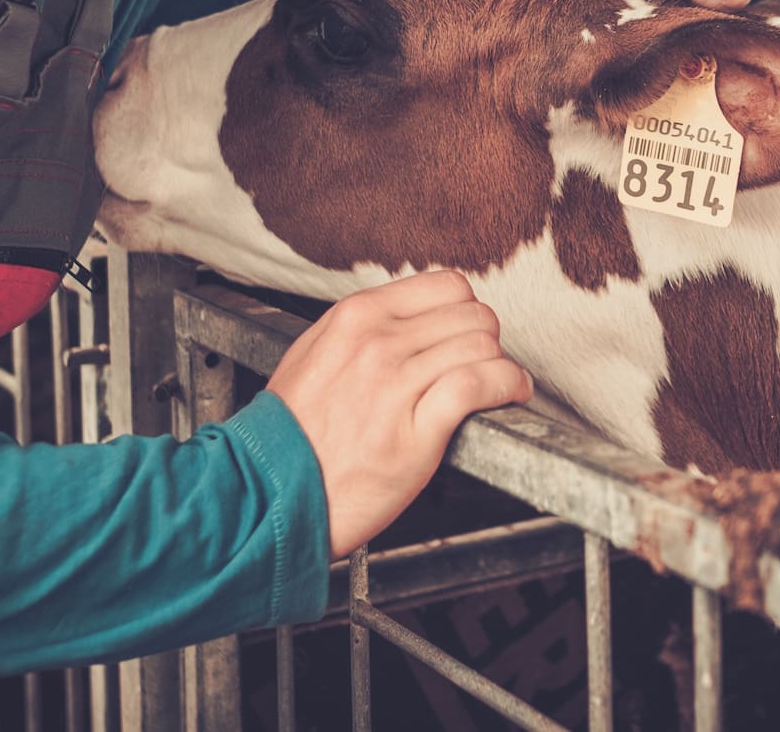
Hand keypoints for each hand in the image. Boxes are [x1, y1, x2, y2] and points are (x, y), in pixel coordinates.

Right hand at [265, 271, 529, 557]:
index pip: (446, 286)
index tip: (465, 334)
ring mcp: (397, 386)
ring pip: (482, 347)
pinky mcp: (415, 432)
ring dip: (501, 366)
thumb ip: (361, 329)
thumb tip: (410, 318)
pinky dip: (508, 386)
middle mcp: (378, 344)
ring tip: (501, 384)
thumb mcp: (312, 355)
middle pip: (472, 316)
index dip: (465, 311)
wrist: (268, 493)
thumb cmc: (289, 434)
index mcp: (356, 318)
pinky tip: (511, 395)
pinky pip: (481, 385)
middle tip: (482, 365)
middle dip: (486, 340)